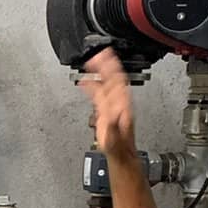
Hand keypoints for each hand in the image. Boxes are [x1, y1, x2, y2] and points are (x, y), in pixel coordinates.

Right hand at [80, 48, 136, 164]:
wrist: (120, 153)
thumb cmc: (118, 146)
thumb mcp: (114, 136)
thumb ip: (112, 123)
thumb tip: (113, 112)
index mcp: (122, 105)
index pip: (117, 81)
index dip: (111, 68)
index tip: (103, 57)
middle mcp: (119, 102)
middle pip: (113, 78)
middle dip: (105, 65)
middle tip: (97, 54)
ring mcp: (113, 105)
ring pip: (107, 83)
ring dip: (100, 72)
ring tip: (92, 62)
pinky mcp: (106, 110)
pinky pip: (100, 92)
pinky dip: (92, 85)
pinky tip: (86, 83)